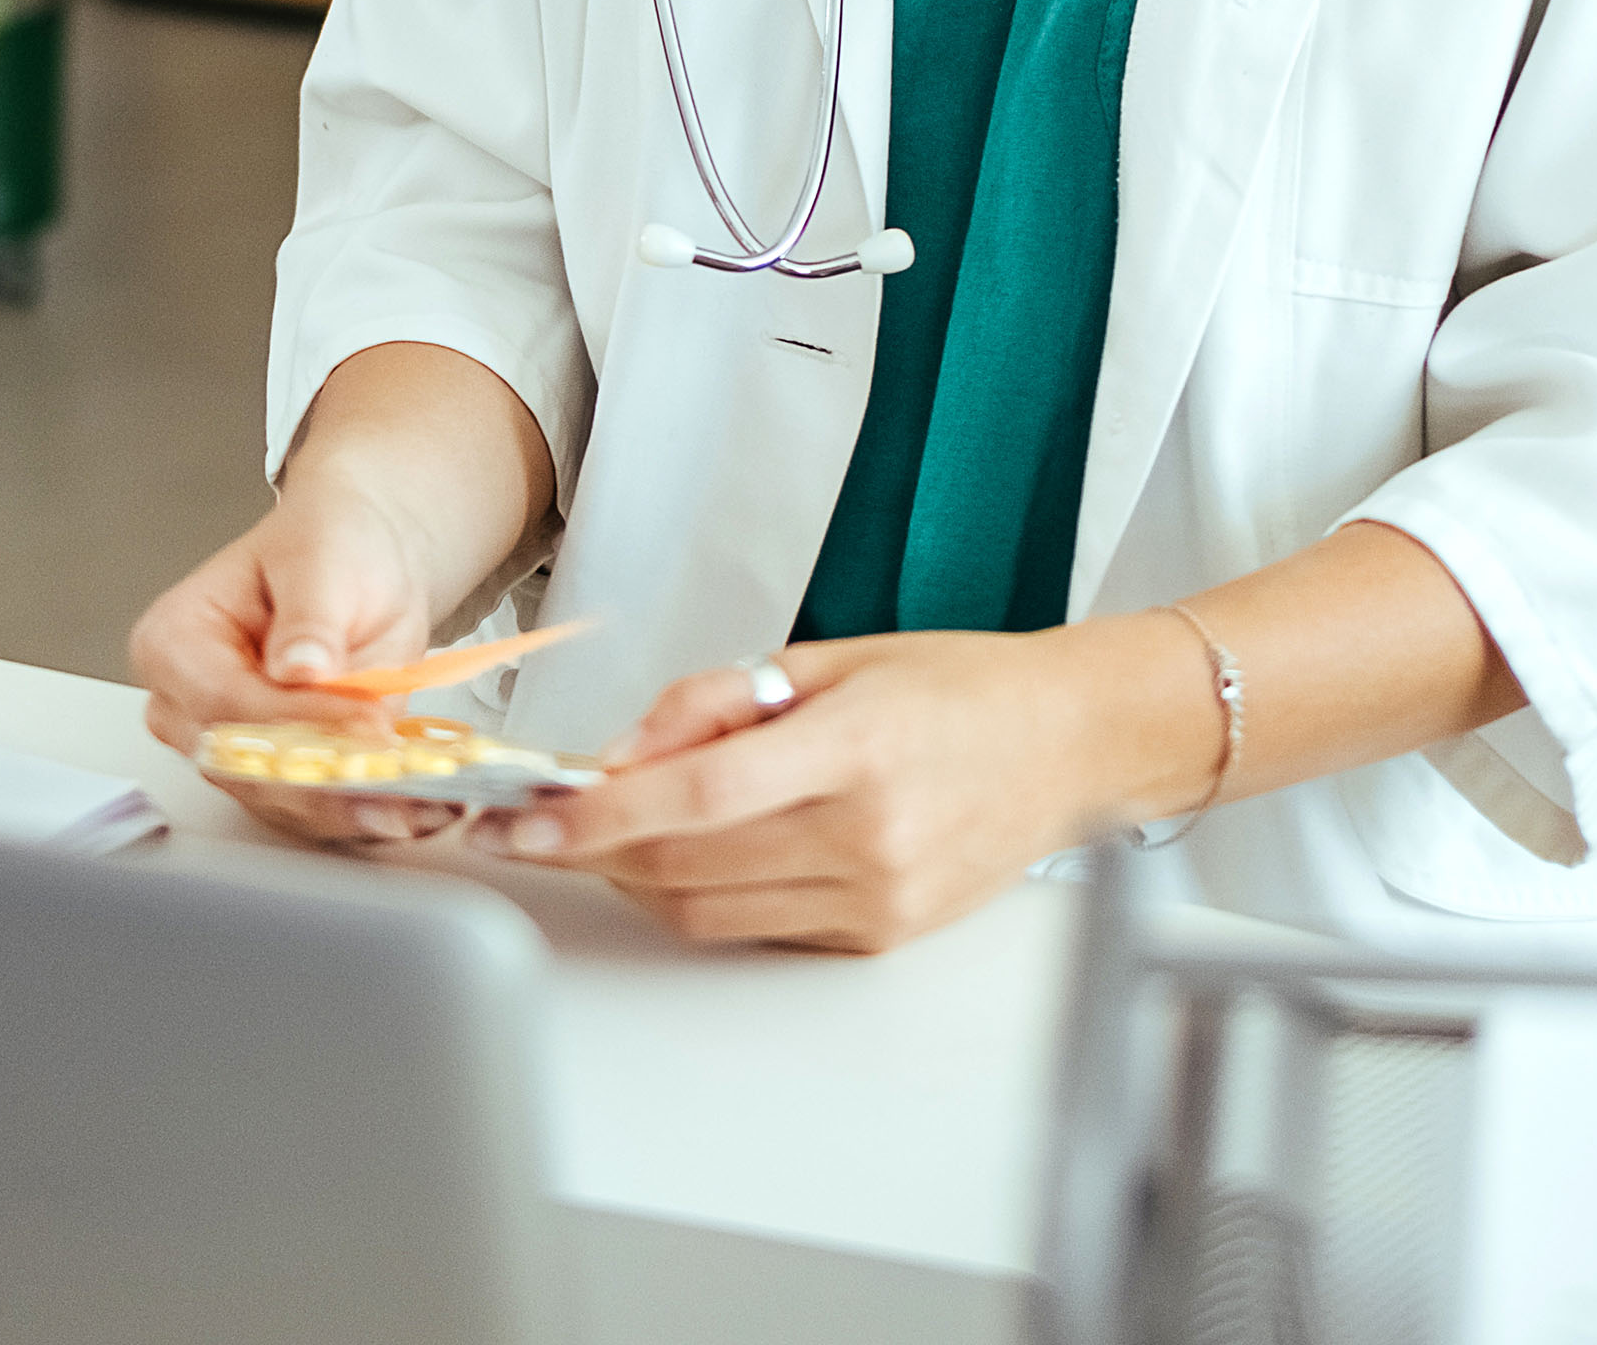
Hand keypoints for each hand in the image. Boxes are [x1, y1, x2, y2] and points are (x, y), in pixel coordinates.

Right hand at [130, 489, 460, 846]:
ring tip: (411, 796)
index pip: (223, 700)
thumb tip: (301, 667)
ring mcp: (226, 747)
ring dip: (347, 804)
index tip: (363, 722)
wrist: (363, 563)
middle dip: (322, 776)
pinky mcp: (272, 775)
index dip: (294, 719)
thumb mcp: (322, 562)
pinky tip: (406, 803)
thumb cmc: (329, 546)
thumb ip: (310, 618)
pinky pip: (308, 809)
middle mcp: (185, 706)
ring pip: (277, 799)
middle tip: (393, 777)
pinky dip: (359, 809)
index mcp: (174, 641)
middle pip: (243, 763)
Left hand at [473, 618, 1215, 952]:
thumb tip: (622, 750)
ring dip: (639, 876)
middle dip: (595, 848)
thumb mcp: (827, 659)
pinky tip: (696, 851)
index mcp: (852, 750)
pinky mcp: (878, 936)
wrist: (1069, 746)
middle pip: (685, 863)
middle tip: (543, 820)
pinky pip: (756, 928)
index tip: (527, 818)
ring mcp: (876, 898)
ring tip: (614, 832)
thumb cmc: (958, 690)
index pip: (693, 797)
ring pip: (706, 911)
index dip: (596, 816)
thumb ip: (715, 701)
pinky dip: (705, 895)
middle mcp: (866, 837)